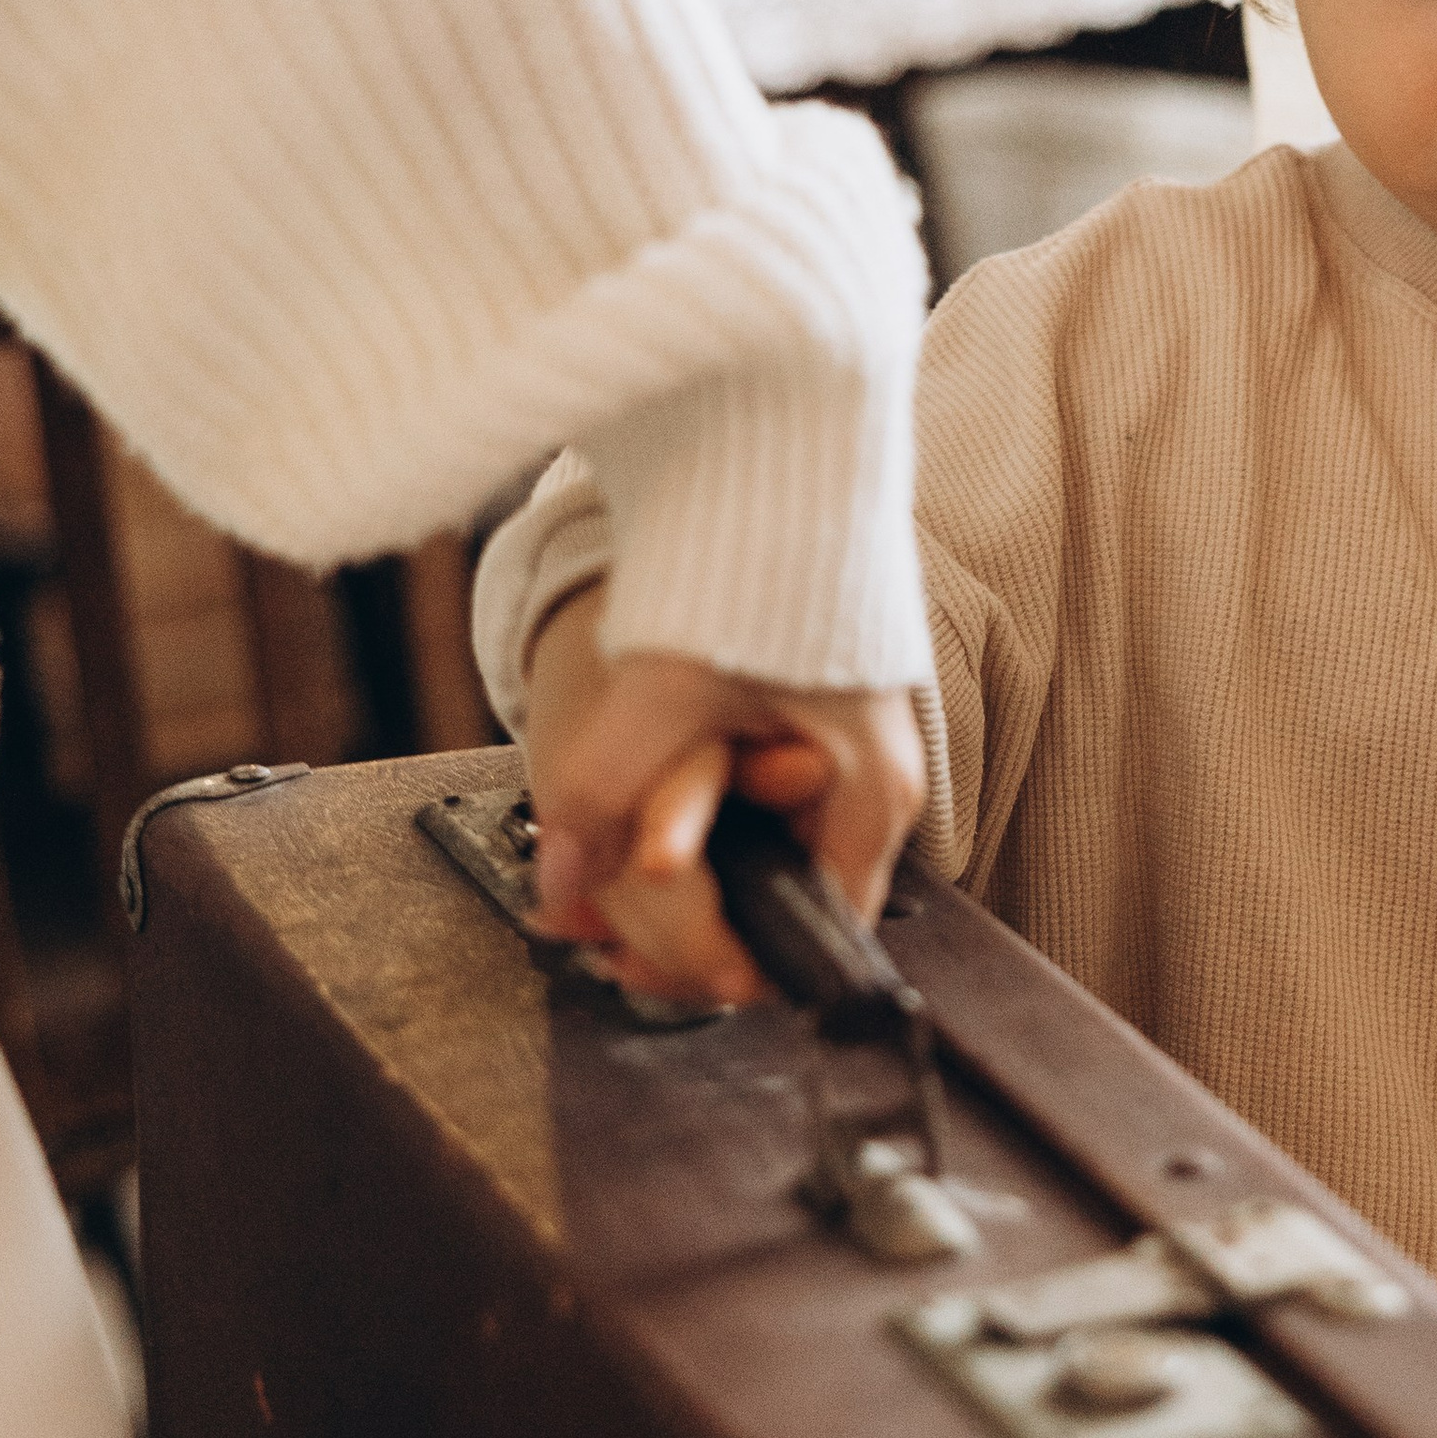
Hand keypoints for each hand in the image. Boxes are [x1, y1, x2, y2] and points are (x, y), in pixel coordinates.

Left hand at [523, 582, 924, 1006]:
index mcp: (873, 794)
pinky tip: (638, 812)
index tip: (652, 976)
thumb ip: (605, 792)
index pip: (817, 931)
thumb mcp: (667, 691)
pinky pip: (759, 798)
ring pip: (765, 846)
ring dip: (687, 866)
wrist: (784, 461)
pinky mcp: (815, 719)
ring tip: (608, 871)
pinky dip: (697, 813)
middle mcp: (876, 781)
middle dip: (690, 924)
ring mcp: (849, 750)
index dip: (727, 966)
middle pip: (783, 893)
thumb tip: (560, 883)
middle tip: (609, 941)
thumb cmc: (765, 562)